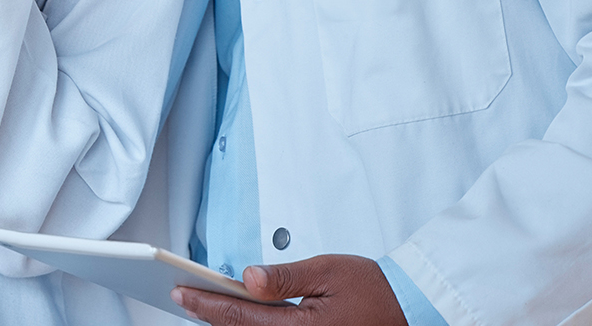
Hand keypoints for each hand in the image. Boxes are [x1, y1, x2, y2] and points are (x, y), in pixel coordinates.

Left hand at [172, 254, 406, 324]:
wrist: (409, 309)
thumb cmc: (373, 289)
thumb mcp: (327, 271)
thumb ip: (284, 278)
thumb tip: (247, 278)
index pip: (241, 317)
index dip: (206, 305)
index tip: (181, 292)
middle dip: (209, 316)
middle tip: (182, 298)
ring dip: (228, 325)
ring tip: (202, 307)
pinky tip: (236, 319)